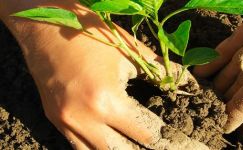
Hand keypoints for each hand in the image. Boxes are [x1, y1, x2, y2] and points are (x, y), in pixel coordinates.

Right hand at [1, 1, 203, 148]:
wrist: (45, 26)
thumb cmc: (90, 35)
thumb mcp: (130, 52)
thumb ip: (162, 73)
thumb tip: (188, 86)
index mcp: (106, 101)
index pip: (146, 134)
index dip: (169, 141)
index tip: (183, 143)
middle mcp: (84, 120)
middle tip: (167, 146)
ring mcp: (65, 123)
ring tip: (140, 145)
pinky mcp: (55, 120)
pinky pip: (80, 147)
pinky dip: (100, 147)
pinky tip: (115, 142)